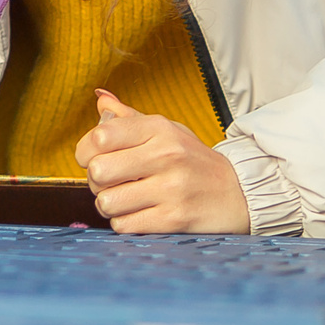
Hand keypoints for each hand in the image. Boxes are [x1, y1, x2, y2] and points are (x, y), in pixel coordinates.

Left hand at [76, 89, 250, 233]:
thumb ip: (129, 118)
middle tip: (109, 183)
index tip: (93, 159)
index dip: (84, 152)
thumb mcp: (167, 130)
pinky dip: (124, 223)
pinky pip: (124, 225)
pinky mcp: (175, 219)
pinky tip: (138, 215)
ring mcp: (172, 188)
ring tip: (124, 201)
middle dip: (95, 182)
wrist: (239, 192)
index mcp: (159, 129)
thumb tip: (100, 99)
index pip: (99, 136)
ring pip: (107, 202)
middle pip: (98, 171)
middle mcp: (166, 155)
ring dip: (109, 206)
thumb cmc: (193, 160)